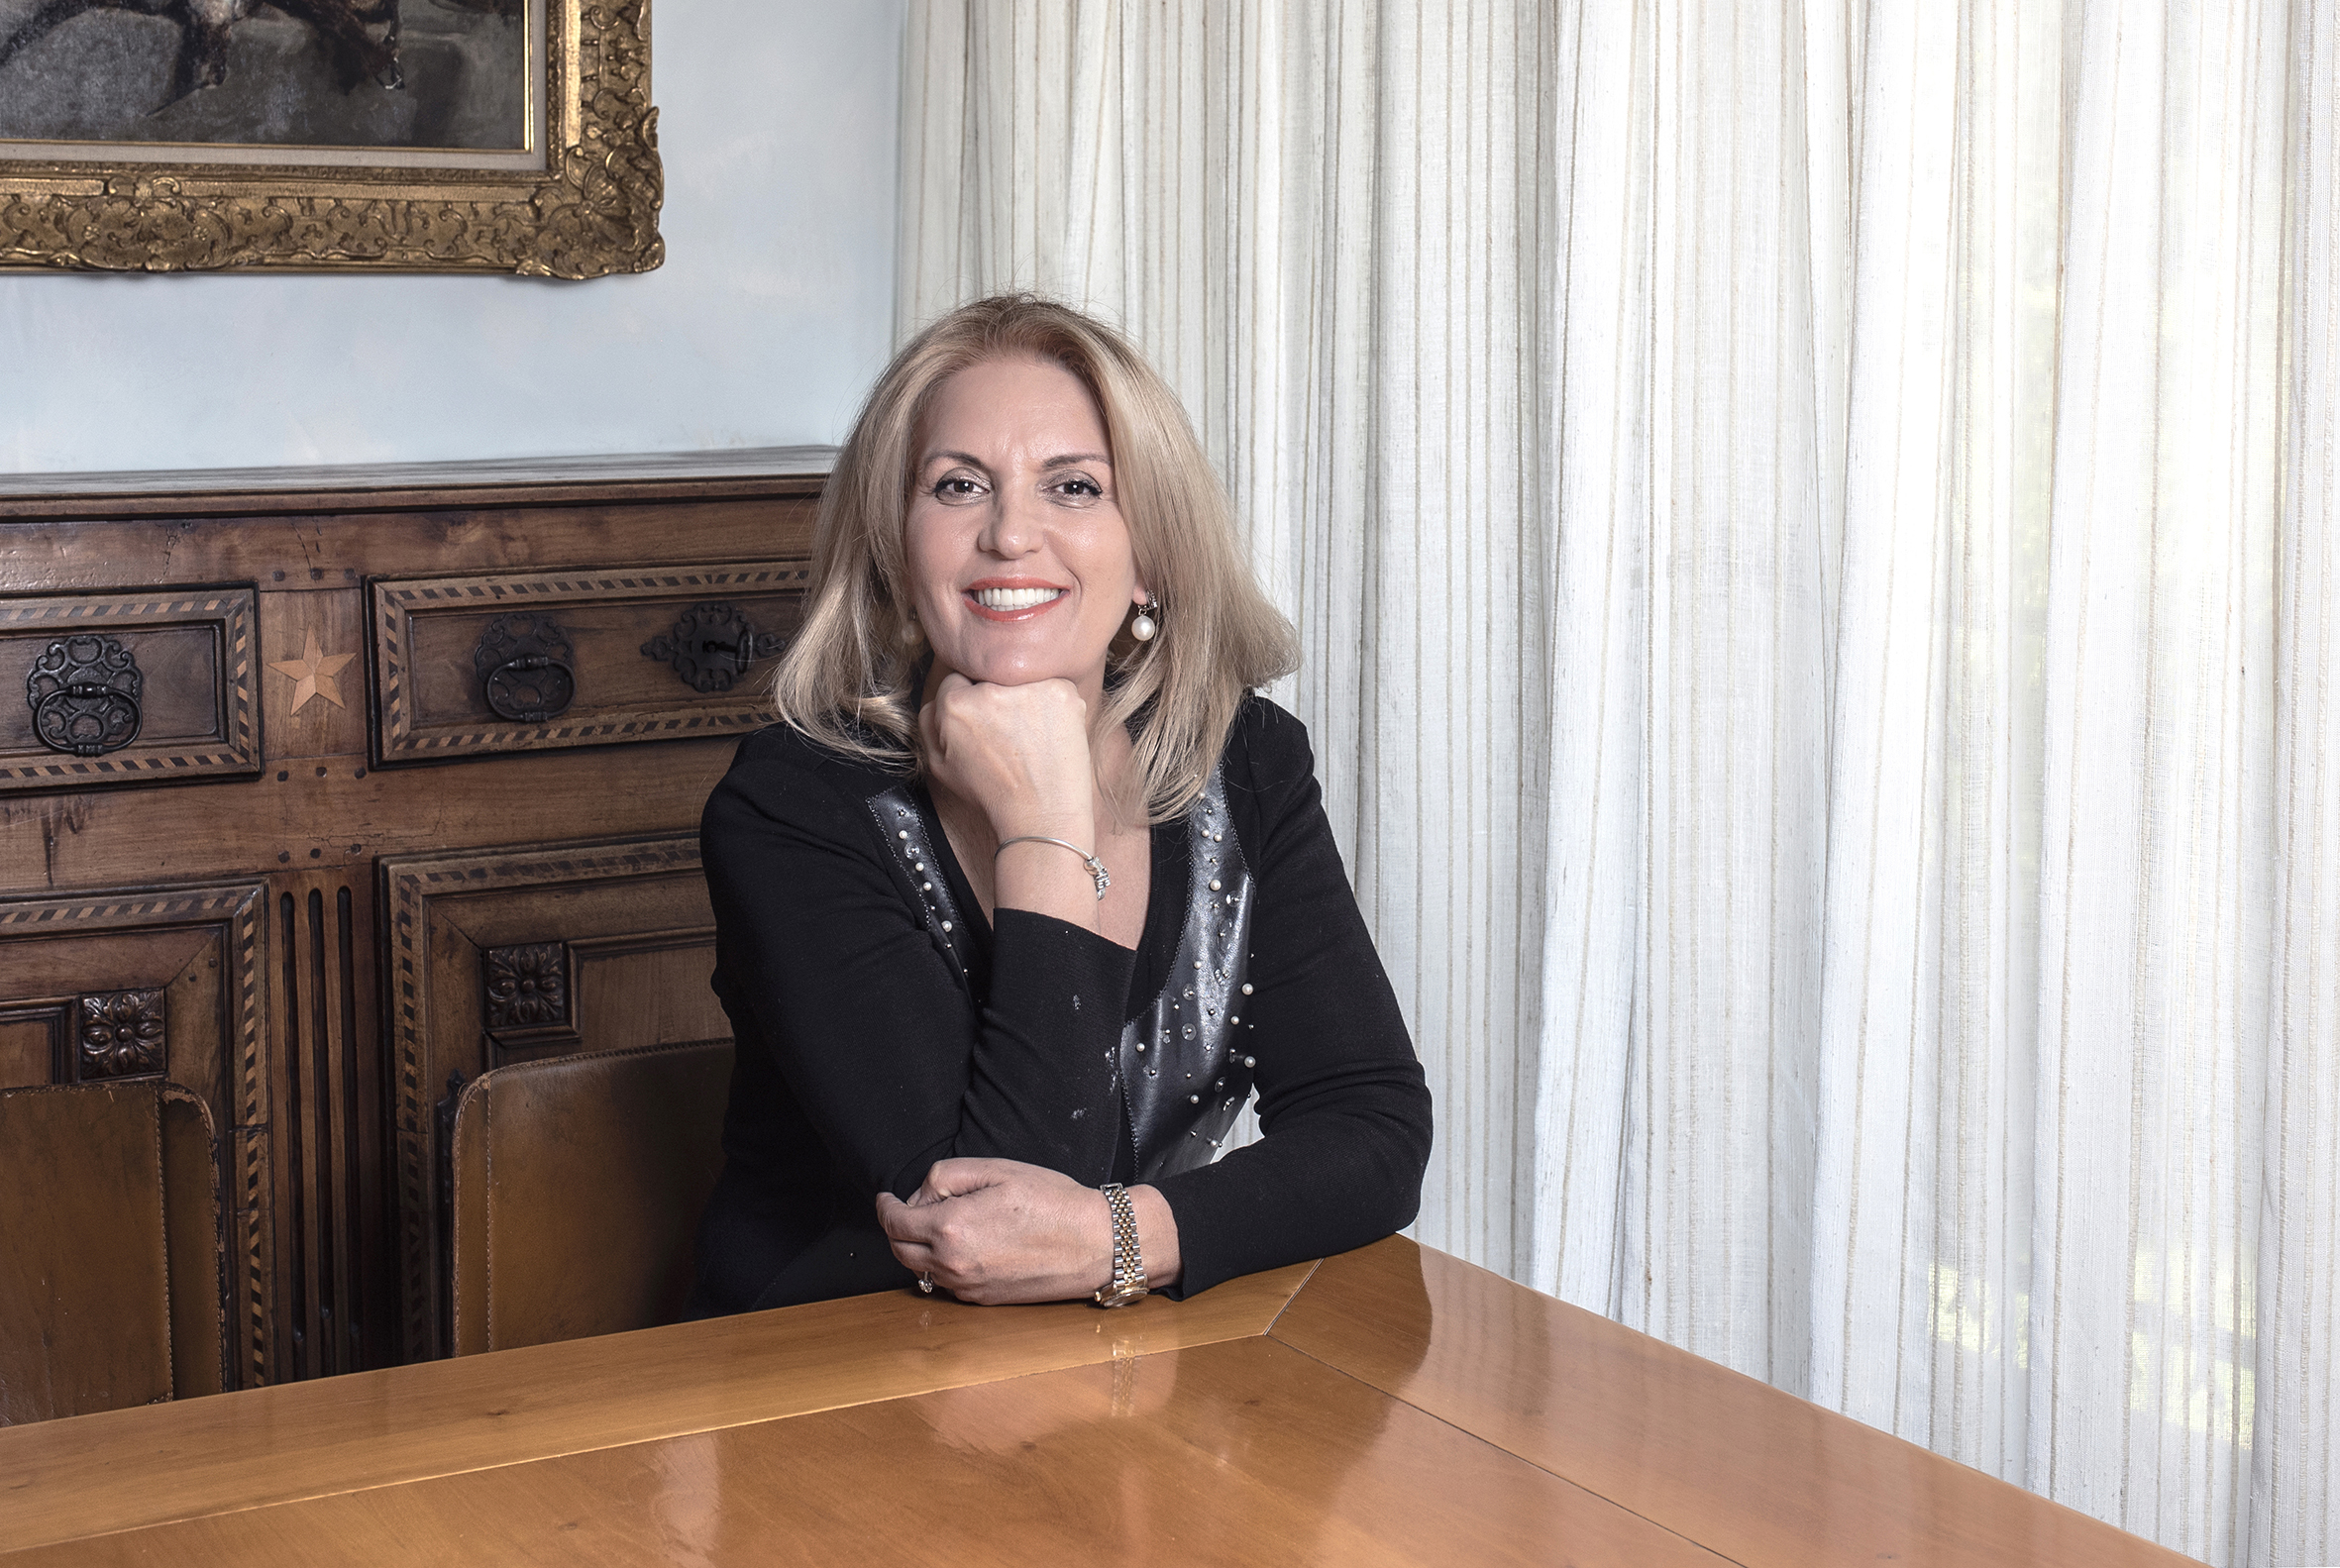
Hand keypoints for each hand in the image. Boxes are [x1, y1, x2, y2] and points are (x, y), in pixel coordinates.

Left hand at [877, 1158, 1111, 1303]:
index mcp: (951, 1228)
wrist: (1096, 1245)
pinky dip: (942, 1265)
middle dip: (897, 1228)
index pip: (894, 1223)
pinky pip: (946, 1283)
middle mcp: (953, 1264)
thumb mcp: (997, 1170)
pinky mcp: (984, 1300)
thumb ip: (946, 1176)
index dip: (885, 1207)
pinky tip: (964, 1245)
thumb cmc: (1053, 1203)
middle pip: (899, 1250)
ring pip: (920, 1270)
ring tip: (941, 1224)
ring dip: (918, 1248)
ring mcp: (968, 1287)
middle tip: (911, 1208)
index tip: (885, 1198)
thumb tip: (921, 1196)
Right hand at [919, 671, 1095, 844]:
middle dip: (999, 698)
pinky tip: (1050, 732)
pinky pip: (1054, 686)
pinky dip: (1054, 705)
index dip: (972, 702)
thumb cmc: (992, 792)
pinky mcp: (1061, 692)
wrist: (1041, 814)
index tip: (985, 721)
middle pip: (991, 676)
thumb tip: (938, 697)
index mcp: (955, 705)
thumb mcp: (940, 765)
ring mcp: (1028, 688)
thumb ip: (929, 723)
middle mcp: (989, 692)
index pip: (958, 679)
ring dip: (1027, 698)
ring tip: (1031, 735)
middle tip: (1010, 732)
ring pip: (1023, 678)